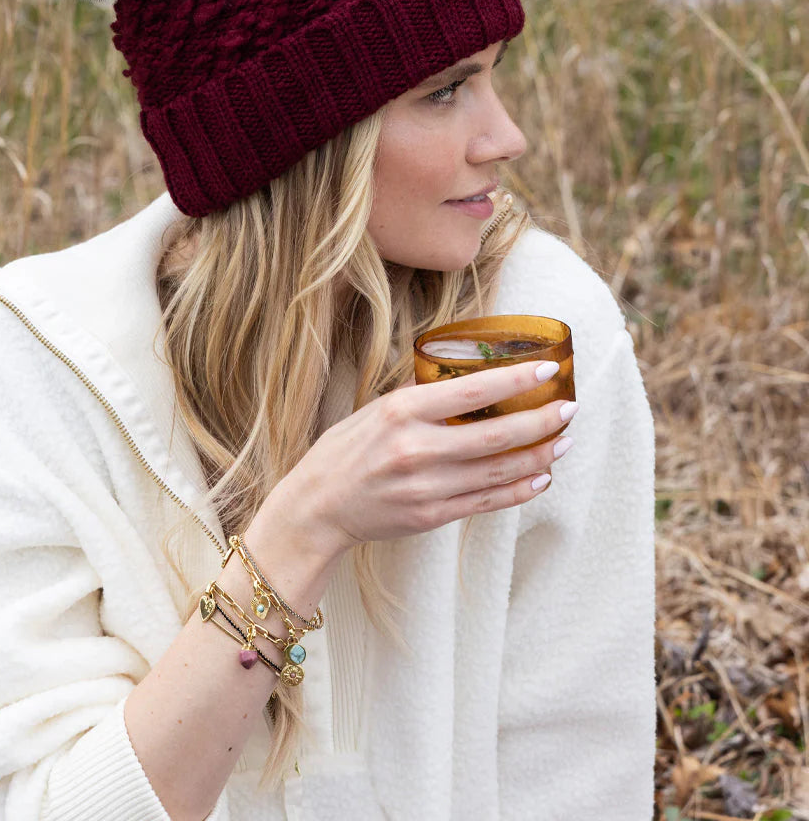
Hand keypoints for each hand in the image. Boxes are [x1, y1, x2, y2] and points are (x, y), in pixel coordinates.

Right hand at [275, 360, 574, 558]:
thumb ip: (419, 397)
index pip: (472, 391)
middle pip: (495, 435)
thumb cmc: (343, 452)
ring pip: (499, 471)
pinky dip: (519, 490)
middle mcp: (417, 449)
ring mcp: (427, 487)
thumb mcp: (374, 410)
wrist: (317, 508)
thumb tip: (464, 378)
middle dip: (541, 421)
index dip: (516, 381)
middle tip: (569, 408)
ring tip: (564, 440)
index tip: (548, 371)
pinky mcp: (432, 516)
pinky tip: (541, 476)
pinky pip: (487, 502)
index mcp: (401, 412)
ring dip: (539, 455)